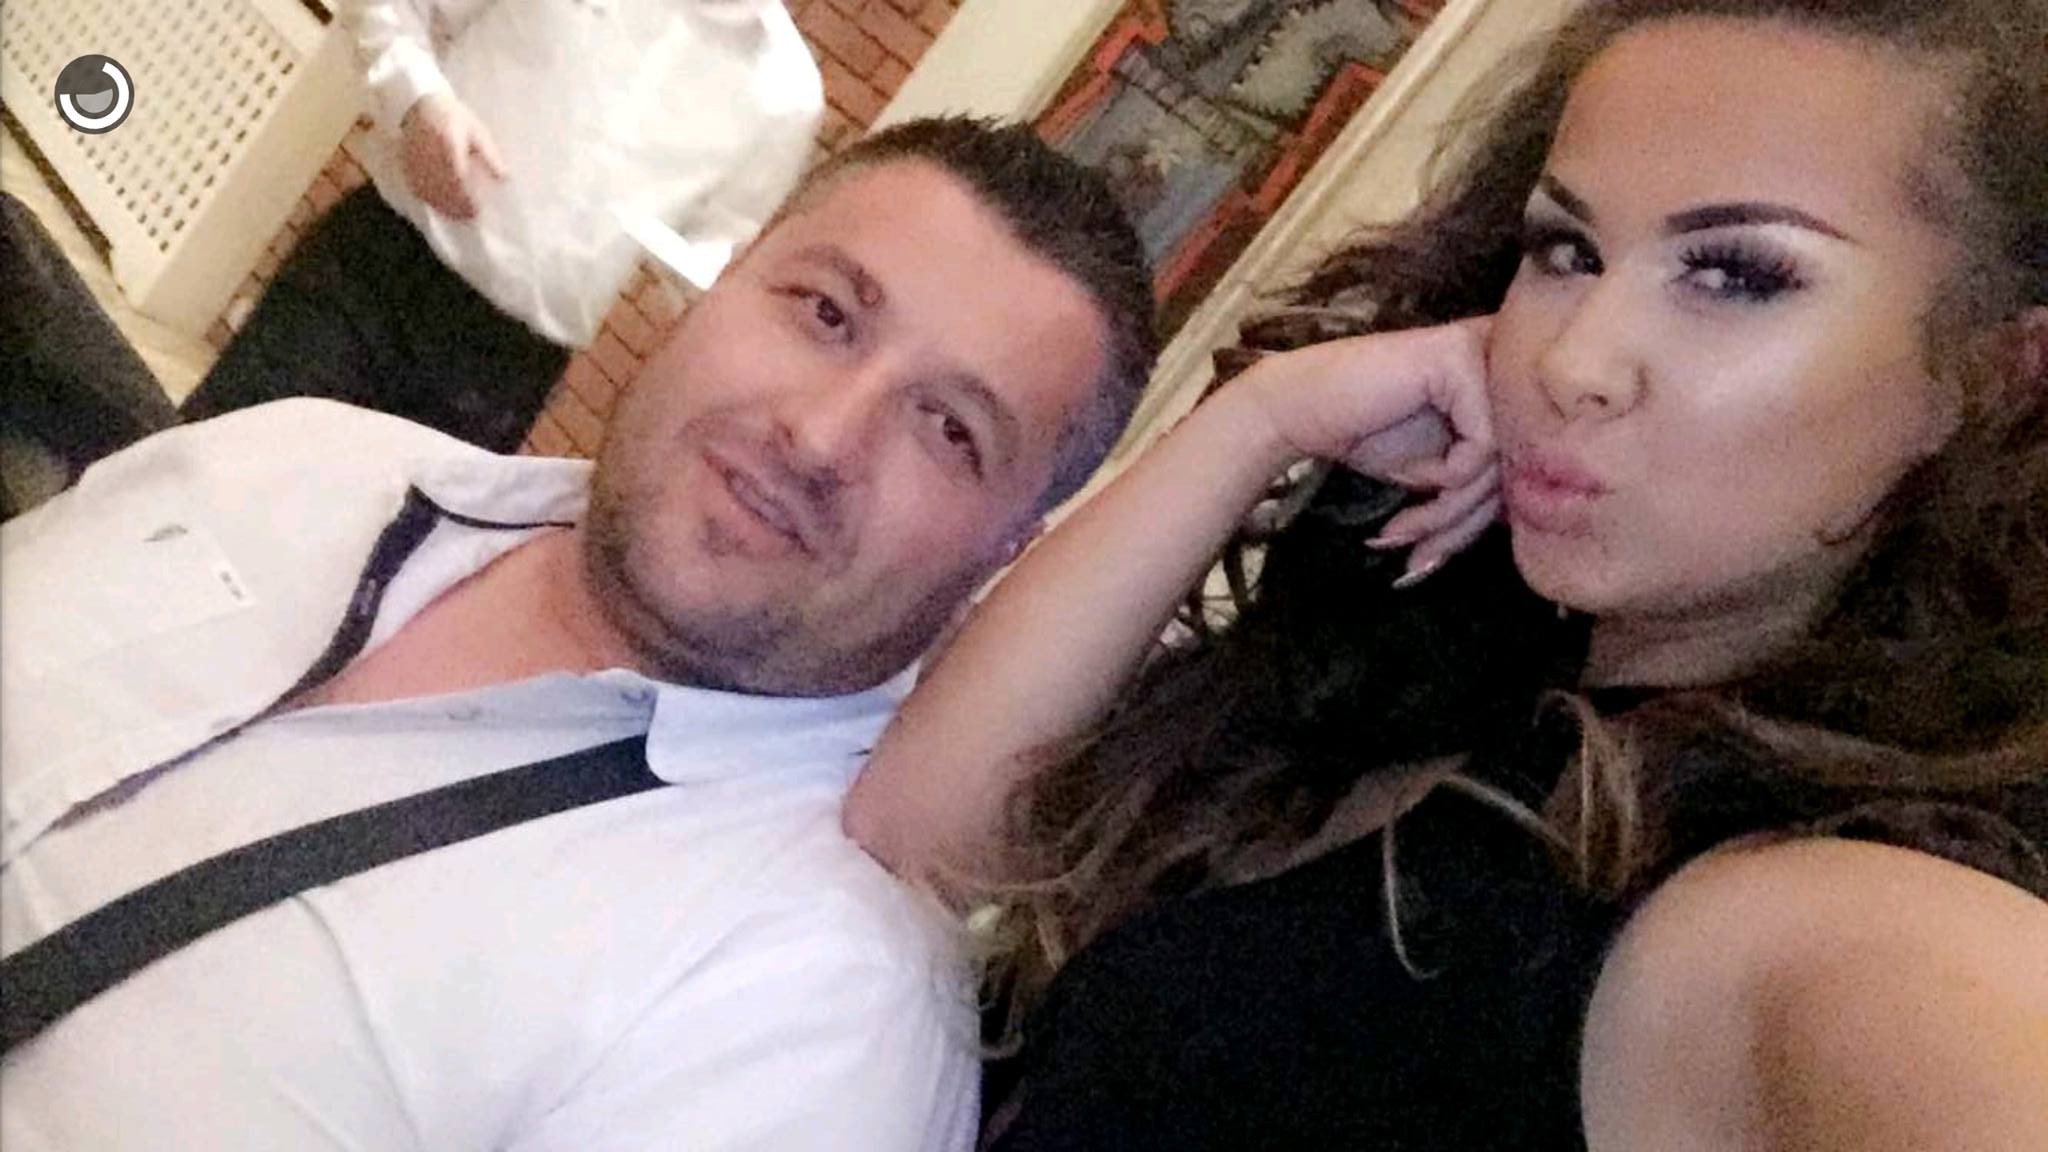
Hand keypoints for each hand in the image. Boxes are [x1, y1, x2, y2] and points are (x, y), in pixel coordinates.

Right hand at [399, 93, 507, 220]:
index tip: (478, 210)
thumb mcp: (476, 130)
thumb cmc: (452, 116)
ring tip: (459, 217)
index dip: (468, 197)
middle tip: (471, 218)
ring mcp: (416, 163)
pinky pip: (418, 188)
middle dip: (458, 206)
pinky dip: (431, 200)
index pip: (459, 179)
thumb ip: (489, 155)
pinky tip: (441, 207)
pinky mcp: (407, 166)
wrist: (418, 104)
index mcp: (449, 146)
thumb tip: (504, 177)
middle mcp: (431, 157)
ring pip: (430, 192)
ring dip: (445, 206)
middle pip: (444, 189)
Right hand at [1231, 317, 1499, 584]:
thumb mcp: (1437, 471)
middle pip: (1517, 462)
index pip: (1524, 459)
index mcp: (1501, 380)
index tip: (1434, 553)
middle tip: (1417, 554)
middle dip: (1464, 523)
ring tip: (1402, 530)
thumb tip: (1536, 532)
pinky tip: (1411, 483)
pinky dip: (1447, 476)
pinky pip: (1482, 444)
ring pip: (1502, 459)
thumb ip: (1483, 487)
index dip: (1483, 518)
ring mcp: (1483, 352)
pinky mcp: (1460, 359)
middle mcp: (1501, 358)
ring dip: (1450, 511)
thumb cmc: (1364, 434)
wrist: (1298, 409)